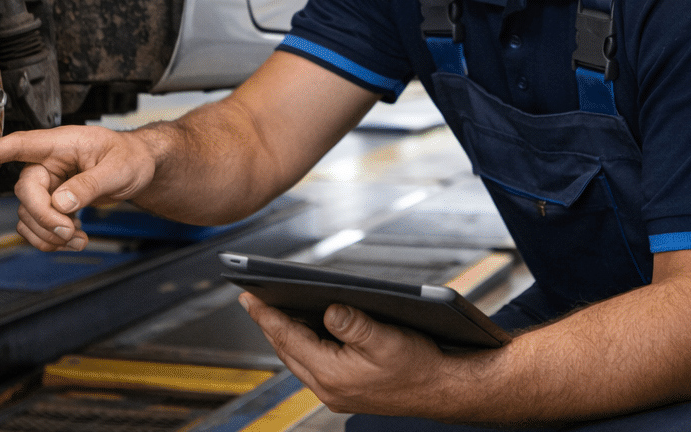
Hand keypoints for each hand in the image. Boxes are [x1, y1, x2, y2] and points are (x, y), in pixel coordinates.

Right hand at [0, 125, 155, 251]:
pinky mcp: (52, 202)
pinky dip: (51, 238)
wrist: (139, 168)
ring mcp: (48, 184)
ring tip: (79, 239)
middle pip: (26, 192)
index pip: (19, 145)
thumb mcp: (118, 169)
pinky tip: (74, 239)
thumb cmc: (130, 157)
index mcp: (61, 144)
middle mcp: (49, 163)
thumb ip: (89, 185)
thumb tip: (62, 203)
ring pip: (29, 215)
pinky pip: (37, 225)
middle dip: (45, 217)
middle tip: (69, 231)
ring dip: (50, 234)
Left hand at [237, 292, 461, 415]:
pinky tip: (307, 332)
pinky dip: (304, 346)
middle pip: (286, 350)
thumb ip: (352, 323)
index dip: (266, 315)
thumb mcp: (386, 338)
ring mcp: (335, 393)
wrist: (442, 391)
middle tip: (253, 300)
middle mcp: (328, 388)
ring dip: (285, 336)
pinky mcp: (345, 392)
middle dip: (269, 324)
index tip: (248, 297)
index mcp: (332, 374)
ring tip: (274, 312)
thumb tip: (327, 309)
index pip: (287, 338)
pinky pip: (313, 366)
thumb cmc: (419, 367)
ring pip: (298, 359)